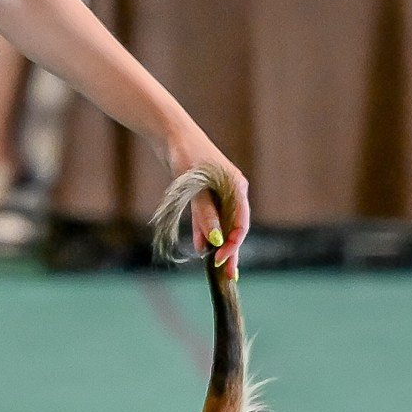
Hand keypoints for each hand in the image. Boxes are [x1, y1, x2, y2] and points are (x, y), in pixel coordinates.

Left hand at [167, 123, 250, 269]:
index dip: (232, 245)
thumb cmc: (186, 156)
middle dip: (230, 251)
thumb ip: (206, 214)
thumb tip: (216, 242)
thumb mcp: (195, 187)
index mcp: (237, 187)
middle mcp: (232, 191)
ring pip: (221, 224)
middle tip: (227, 276)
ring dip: (218, 244)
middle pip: (234, 227)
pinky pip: (207, 217)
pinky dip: (204, 231)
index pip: (241, 224)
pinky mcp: (204, 193)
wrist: (171, 135)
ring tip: (216, 268)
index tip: (220, 261)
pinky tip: (201, 249)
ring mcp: (219, 192)